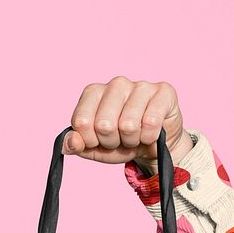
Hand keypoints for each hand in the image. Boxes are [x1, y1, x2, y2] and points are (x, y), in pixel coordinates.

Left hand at [62, 76, 191, 171]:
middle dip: (111, 142)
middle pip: (104, 124)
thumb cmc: (120, 142)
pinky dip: (149, 137)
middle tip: (119, 139)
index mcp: (94, 92)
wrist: (152, 146)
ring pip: (128, 125)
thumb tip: (70, 142)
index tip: (98, 140)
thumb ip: (77, 145)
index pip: (81, 122)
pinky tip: (150, 133)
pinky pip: (151, 122)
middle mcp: (116, 84)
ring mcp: (140, 85)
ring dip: (132, 141)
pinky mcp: (163, 91)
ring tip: (135, 136)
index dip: (90, 140)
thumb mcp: (94, 148)